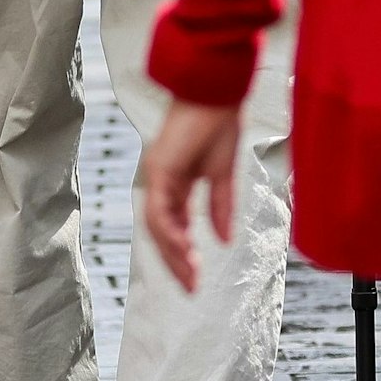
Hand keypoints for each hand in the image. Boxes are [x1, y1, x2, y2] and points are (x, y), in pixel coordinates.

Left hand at [141, 102, 241, 291]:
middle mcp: (161, 182)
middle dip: (176, 263)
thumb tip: (223, 240)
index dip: (183, 254)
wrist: (218, 91)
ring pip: (158, 227)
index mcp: (175, 183)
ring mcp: (157, 176)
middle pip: (162, 233)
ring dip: (174, 254)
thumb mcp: (223, 174)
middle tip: (191, 288)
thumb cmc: (220, 123)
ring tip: (191, 276)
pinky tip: (187, 250)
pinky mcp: (160, 169)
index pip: (173, 227)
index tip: (197, 278)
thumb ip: (221, 207)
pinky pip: (161, 211)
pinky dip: (171, 233)